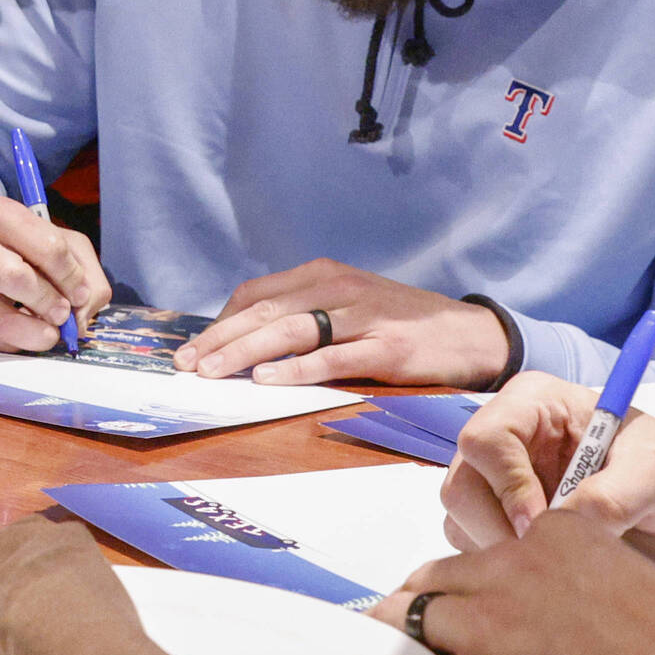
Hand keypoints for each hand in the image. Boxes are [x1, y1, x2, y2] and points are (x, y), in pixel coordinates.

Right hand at [0, 195, 110, 351]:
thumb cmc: (24, 248)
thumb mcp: (62, 243)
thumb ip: (85, 273)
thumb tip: (79, 317)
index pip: (46, 246)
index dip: (71, 276)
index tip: (79, 293)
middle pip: (14, 277)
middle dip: (48, 302)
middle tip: (62, 314)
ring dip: (34, 333)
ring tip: (49, 334)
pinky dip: (14, 343)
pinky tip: (22, 332)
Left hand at [185, 261, 515, 386]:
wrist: (468, 334)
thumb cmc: (397, 323)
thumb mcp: (347, 306)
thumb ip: (304, 314)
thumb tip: (244, 342)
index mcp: (323, 275)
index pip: (257, 294)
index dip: (220, 321)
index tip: (192, 349)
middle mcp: (338, 288)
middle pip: (266, 312)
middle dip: (221, 339)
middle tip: (187, 365)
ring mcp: (363, 317)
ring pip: (292, 331)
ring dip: (245, 352)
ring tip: (213, 372)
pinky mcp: (386, 347)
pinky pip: (332, 358)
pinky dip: (296, 369)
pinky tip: (267, 380)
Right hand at [439, 373, 654, 562]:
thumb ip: (614, 496)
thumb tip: (566, 526)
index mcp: (535, 404)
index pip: (485, 439)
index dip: (506, 486)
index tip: (540, 524)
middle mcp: (506, 437)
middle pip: (461, 484)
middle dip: (497, 527)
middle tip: (545, 557)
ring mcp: (496, 479)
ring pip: (461, 519)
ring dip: (499, 549)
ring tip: (556, 560)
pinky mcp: (499, 517)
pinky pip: (474, 544)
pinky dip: (503, 563)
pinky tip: (548, 565)